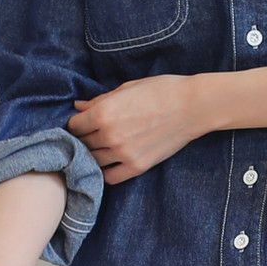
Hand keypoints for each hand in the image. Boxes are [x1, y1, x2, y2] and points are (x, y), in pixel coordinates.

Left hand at [67, 73, 202, 184]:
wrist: (192, 106)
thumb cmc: (161, 90)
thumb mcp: (127, 88)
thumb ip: (100, 100)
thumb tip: (78, 107)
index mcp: (103, 112)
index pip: (74, 126)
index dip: (77, 123)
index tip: (83, 122)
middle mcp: (109, 135)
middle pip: (82, 143)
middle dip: (84, 138)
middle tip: (92, 134)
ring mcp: (123, 153)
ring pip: (93, 161)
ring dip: (93, 154)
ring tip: (101, 147)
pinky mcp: (137, 166)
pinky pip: (110, 177)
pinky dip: (106, 171)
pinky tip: (110, 162)